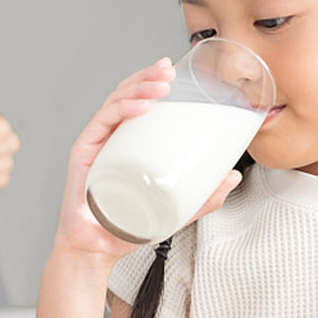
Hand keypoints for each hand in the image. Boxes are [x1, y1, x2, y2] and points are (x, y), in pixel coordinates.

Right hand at [56, 57, 241, 263]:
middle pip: (127, 94)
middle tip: (169, 69)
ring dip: (139, 87)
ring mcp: (97, 144)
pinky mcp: (84, 153)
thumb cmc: (128, 226)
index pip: (139, 101)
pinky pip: (101, 124)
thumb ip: (204, 196)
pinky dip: (121, 110)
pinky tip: (141, 107)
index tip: (173, 69)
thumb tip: (233, 176)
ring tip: (161, 85)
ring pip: (115, 102)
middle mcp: (112, 138)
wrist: (98, 248)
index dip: (153, 80)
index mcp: (130, 143)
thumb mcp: (177, 209)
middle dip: (148, 76)